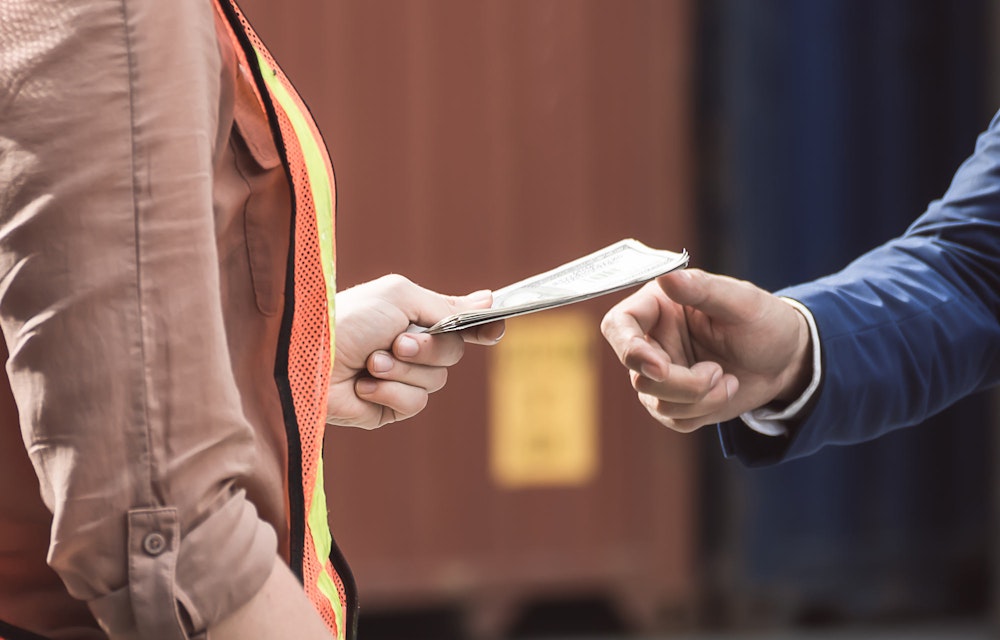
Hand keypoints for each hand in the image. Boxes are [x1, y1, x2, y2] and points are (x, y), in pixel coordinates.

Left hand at [328, 274, 503, 428]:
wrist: (311, 357)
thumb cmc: (350, 318)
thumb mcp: (401, 298)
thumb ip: (447, 306)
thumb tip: (489, 300)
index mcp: (415, 316)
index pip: (460, 324)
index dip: (481, 328)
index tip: (493, 330)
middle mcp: (412, 347)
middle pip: (454, 353)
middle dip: (429, 347)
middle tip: (397, 341)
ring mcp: (401, 379)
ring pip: (436, 381)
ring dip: (403, 370)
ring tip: (371, 362)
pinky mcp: (388, 409)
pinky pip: (414, 404)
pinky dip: (390, 393)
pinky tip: (364, 385)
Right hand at [600, 268, 811, 431]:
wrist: (786, 360)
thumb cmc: (765, 322)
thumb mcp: (742, 301)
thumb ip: (703, 289)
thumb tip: (667, 276)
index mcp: (658, 306)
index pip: (618, 325)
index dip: (629, 349)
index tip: (660, 367)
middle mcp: (652, 340)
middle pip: (639, 375)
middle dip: (681, 384)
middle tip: (717, 374)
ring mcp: (660, 373)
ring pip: (656, 401)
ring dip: (699, 399)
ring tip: (727, 380)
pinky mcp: (674, 400)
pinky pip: (673, 419)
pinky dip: (704, 411)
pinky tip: (725, 390)